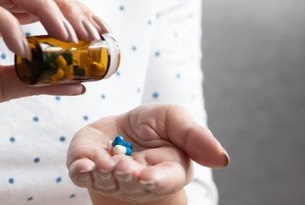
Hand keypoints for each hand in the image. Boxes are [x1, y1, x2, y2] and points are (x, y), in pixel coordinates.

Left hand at [66, 104, 228, 201]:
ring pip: (108, 182)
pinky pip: (81, 176)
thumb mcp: (174, 120)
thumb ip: (195, 137)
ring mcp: (110, 179)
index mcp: (165, 171)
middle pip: (134, 184)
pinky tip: (83, 166)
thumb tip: (223, 159)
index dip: (155, 180)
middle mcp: (138, 180)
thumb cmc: (151, 127)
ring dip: (105, 173)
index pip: (164, 180)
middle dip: (128, 176)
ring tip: (105, 162)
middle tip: (124, 166)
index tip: (147, 176)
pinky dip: (81, 172)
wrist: (119, 130)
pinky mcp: (85, 171)